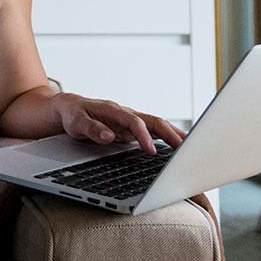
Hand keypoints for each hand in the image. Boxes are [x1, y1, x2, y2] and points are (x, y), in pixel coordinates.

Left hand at [55, 93, 186, 153]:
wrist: (68, 108)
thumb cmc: (71, 114)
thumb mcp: (74, 121)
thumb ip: (91, 128)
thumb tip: (108, 136)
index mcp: (114, 110)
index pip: (135, 122)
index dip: (144, 137)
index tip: (151, 151)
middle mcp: (126, 114)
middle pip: (154, 121)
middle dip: (170, 134)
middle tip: (185, 150)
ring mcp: (131, 121)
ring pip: (158, 125)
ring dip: (174, 135)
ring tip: (193, 147)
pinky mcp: (131, 129)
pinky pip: (153, 132)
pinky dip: (167, 138)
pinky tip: (178, 148)